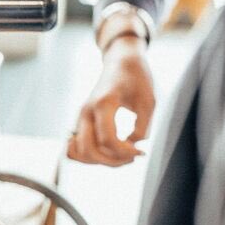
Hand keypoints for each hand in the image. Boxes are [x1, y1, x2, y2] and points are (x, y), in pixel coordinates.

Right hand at [68, 36, 154, 166]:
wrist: (120, 62)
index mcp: (103, 103)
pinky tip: (109, 153)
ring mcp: (79, 118)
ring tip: (121, 156)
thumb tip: (131, 146)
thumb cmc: (137, 79)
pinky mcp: (79, 123)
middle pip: (89, 150)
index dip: (125, 152)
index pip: (108, 139)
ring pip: (79, 153)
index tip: (141, 151)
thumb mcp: (149, 101)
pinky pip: (75, 149)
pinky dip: (89, 157)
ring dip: (101, 161)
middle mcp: (86, 112)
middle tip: (132, 157)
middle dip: (112, 161)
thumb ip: (142, 127)